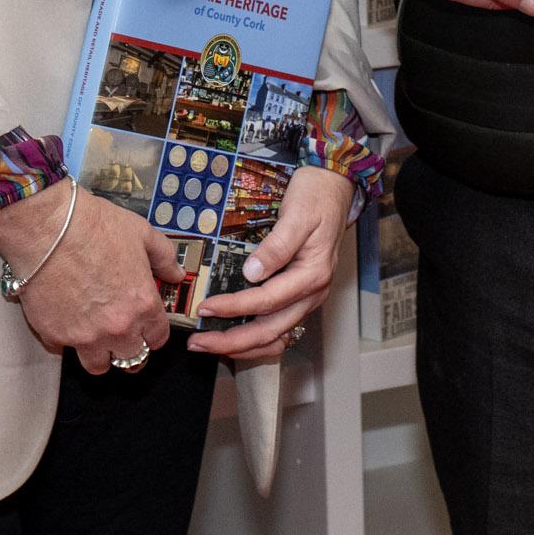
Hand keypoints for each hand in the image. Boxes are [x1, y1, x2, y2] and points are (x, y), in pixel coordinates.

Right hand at [0, 185, 175, 374]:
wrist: (47, 228)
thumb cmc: (94, 226)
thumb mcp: (141, 233)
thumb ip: (165, 258)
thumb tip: (176, 275)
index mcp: (142, 305)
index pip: (158, 338)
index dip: (153, 332)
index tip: (145, 327)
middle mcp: (117, 328)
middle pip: (132, 359)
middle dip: (128, 346)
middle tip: (119, 333)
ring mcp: (84, 336)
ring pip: (98, 366)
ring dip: (98, 354)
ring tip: (93, 336)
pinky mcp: (54, 335)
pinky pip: (62, 350)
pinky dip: (63, 339)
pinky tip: (62, 319)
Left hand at [193, 167, 354, 361]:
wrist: (334, 188)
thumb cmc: (317, 198)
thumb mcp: (296, 215)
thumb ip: (276, 246)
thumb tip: (252, 273)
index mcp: (312, 275)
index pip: (266, 301)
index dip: (234, 307)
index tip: (206, 307)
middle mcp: (312, 293)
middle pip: (270, 331)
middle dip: (232, 342)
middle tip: (199, 342)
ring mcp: (307, 297)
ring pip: (275, 336)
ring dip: (243, 346)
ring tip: (212, 345)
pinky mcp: (300, 296)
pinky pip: (278, 327)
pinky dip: (256, 339)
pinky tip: (236, 339)